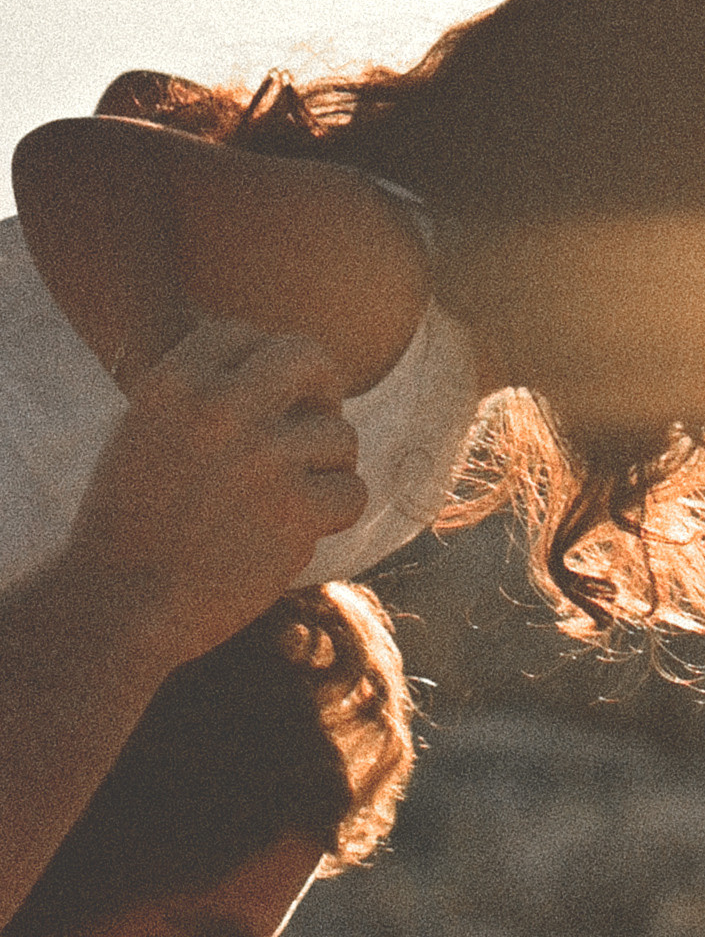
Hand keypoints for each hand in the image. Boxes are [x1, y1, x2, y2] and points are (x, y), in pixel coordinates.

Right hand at [66, 318, 365, 663]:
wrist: (119, 601)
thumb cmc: (127, 525)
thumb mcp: (143, 434)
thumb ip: (198, 398)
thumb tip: (265, 376)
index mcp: (175, 382)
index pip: (243, 335)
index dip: (262, 364)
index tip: (263, 400)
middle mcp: (221, 406)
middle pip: (307, 358)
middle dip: (322, 387)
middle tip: (316, 421)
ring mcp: (264, 456)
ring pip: (340, 435)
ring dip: (329, 465)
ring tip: (297, 494)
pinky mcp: (296, 510)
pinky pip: (352, 492)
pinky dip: (337, 511)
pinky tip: (306, 527)